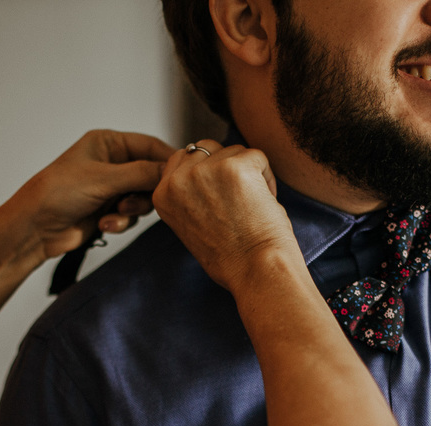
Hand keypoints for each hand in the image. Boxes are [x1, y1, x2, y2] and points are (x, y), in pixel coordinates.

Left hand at [7, 129, 174, 260]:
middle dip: (146, 191)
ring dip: (132, 209)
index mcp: (108, 143)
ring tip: (115, 213)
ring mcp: (111, 187)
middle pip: (151, 174)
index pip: (150, 146)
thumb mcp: (105, 178)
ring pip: (143, 198)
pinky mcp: (109, 210)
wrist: (35, 228)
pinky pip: (131, 215)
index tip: (181, 177)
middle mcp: (112, 162)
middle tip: (141, 200)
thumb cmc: (59, 192)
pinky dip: (121, 221)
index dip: (167, 161)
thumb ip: (143, 173)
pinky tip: (104, 225)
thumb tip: (175, 171)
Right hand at [152, 140, 301, 292]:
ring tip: (251, 207)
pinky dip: (267, 177)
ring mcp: (206, 171)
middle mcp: (178, 180)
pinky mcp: (235, 166)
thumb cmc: (231, 258)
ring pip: (233, 151)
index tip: (220, 199)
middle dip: (225, 168)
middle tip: (238, 203)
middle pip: (205, 149)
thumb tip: (203, 169)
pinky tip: (264, 203)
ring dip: (248, 174)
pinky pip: (257, 156)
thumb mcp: (191, 226)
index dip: (207, 174)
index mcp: (162, 194)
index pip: (181, 159)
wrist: (256, 271)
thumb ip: (188, 195)